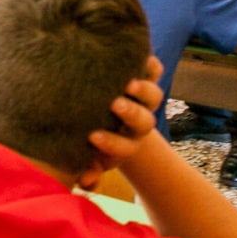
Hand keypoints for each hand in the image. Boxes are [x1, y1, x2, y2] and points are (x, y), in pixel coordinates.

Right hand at [83, 62, 163, 179]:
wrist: (98, 114)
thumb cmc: (84, 138)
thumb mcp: (83, 155)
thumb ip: (83, 169)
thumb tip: (86, 180)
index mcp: (123, 144)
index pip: (124, 148)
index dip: (112, 144)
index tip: (93, 136)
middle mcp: (136, 123)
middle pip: (144, 122)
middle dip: (132, 114)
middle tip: (115, 105)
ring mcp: (141, 100)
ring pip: (153, 96)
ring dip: (143, 90)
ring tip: (128, 83)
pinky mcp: (143, 77)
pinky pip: (154, 70)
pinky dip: (150, 65)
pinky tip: (139, 57)